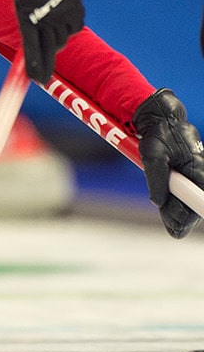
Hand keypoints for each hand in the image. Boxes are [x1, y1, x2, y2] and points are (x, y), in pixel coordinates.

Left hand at [15, 0, 83, 84]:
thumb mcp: (20, 6)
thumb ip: (26, 27)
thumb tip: (31, 50)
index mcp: (29, 17)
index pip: (32, 48)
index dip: (34, 66)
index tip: (36, 81)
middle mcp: (48, 20)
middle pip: (50, 51)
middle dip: (45, 66)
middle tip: (42, 77)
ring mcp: (64, 17)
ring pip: (61, 42)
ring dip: (54, 43)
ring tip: (48, 32)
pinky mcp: (77, 14)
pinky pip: (73, 31)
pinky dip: (67, 31)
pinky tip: (61, 22)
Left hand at [134, 89, 203, 238]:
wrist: (160, 120)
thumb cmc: (158, 135)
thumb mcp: (153, 156)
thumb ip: (157, 178)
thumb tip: (159, 202)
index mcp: (197, 168)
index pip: (199, 199)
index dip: (190, 215)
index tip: (180, 229)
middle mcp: (198, 173)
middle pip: (194, 204)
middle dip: (184, 219)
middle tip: (174, 231)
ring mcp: (191, 174)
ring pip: (188, 200)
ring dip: (180, 213)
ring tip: (173, 228)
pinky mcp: (183, 173)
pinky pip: (182, 193)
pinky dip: (176, 203)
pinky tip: (169, 212)